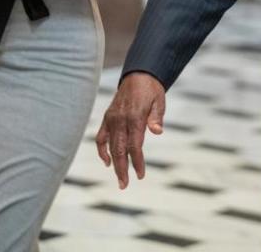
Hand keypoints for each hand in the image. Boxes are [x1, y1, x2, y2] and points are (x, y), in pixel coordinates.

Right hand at [96, 72, 165, 188]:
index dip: (137, 162)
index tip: (140, 175)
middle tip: (124, 186)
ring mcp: (111, 119)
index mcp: (135, 117)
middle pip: (119, 150)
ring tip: (119, 178)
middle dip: (122, 169)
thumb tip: (157, 132)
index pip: (134, 145)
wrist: (139, 75)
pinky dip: (102, 150)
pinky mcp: (107, 118)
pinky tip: (107, 161)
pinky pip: (101, 137)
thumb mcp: (159, 101)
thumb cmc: (152, 90)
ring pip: (109, 146)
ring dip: (113, 164)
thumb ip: (157, 117)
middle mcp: (120, 119)